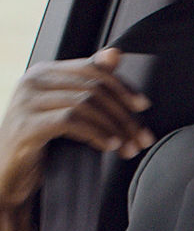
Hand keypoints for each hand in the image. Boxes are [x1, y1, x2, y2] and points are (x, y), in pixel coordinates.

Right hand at [0, 48, 153, 230]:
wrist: (10, 177)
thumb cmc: (43, 143)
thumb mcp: (70, 111)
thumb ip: (91, 85)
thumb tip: (116, 53)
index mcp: (44, 72)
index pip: (93, 70)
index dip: (123, 87)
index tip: (143, 106)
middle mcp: (32, 81)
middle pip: (94, 89)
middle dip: (124, 115)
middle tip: (142, 137)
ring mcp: (26, 102)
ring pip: (86, 104)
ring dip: (115, 128)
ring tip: (129, 147)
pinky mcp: (26, 126)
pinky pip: (72, 121)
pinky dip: (97, 133)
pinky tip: (110, 146)